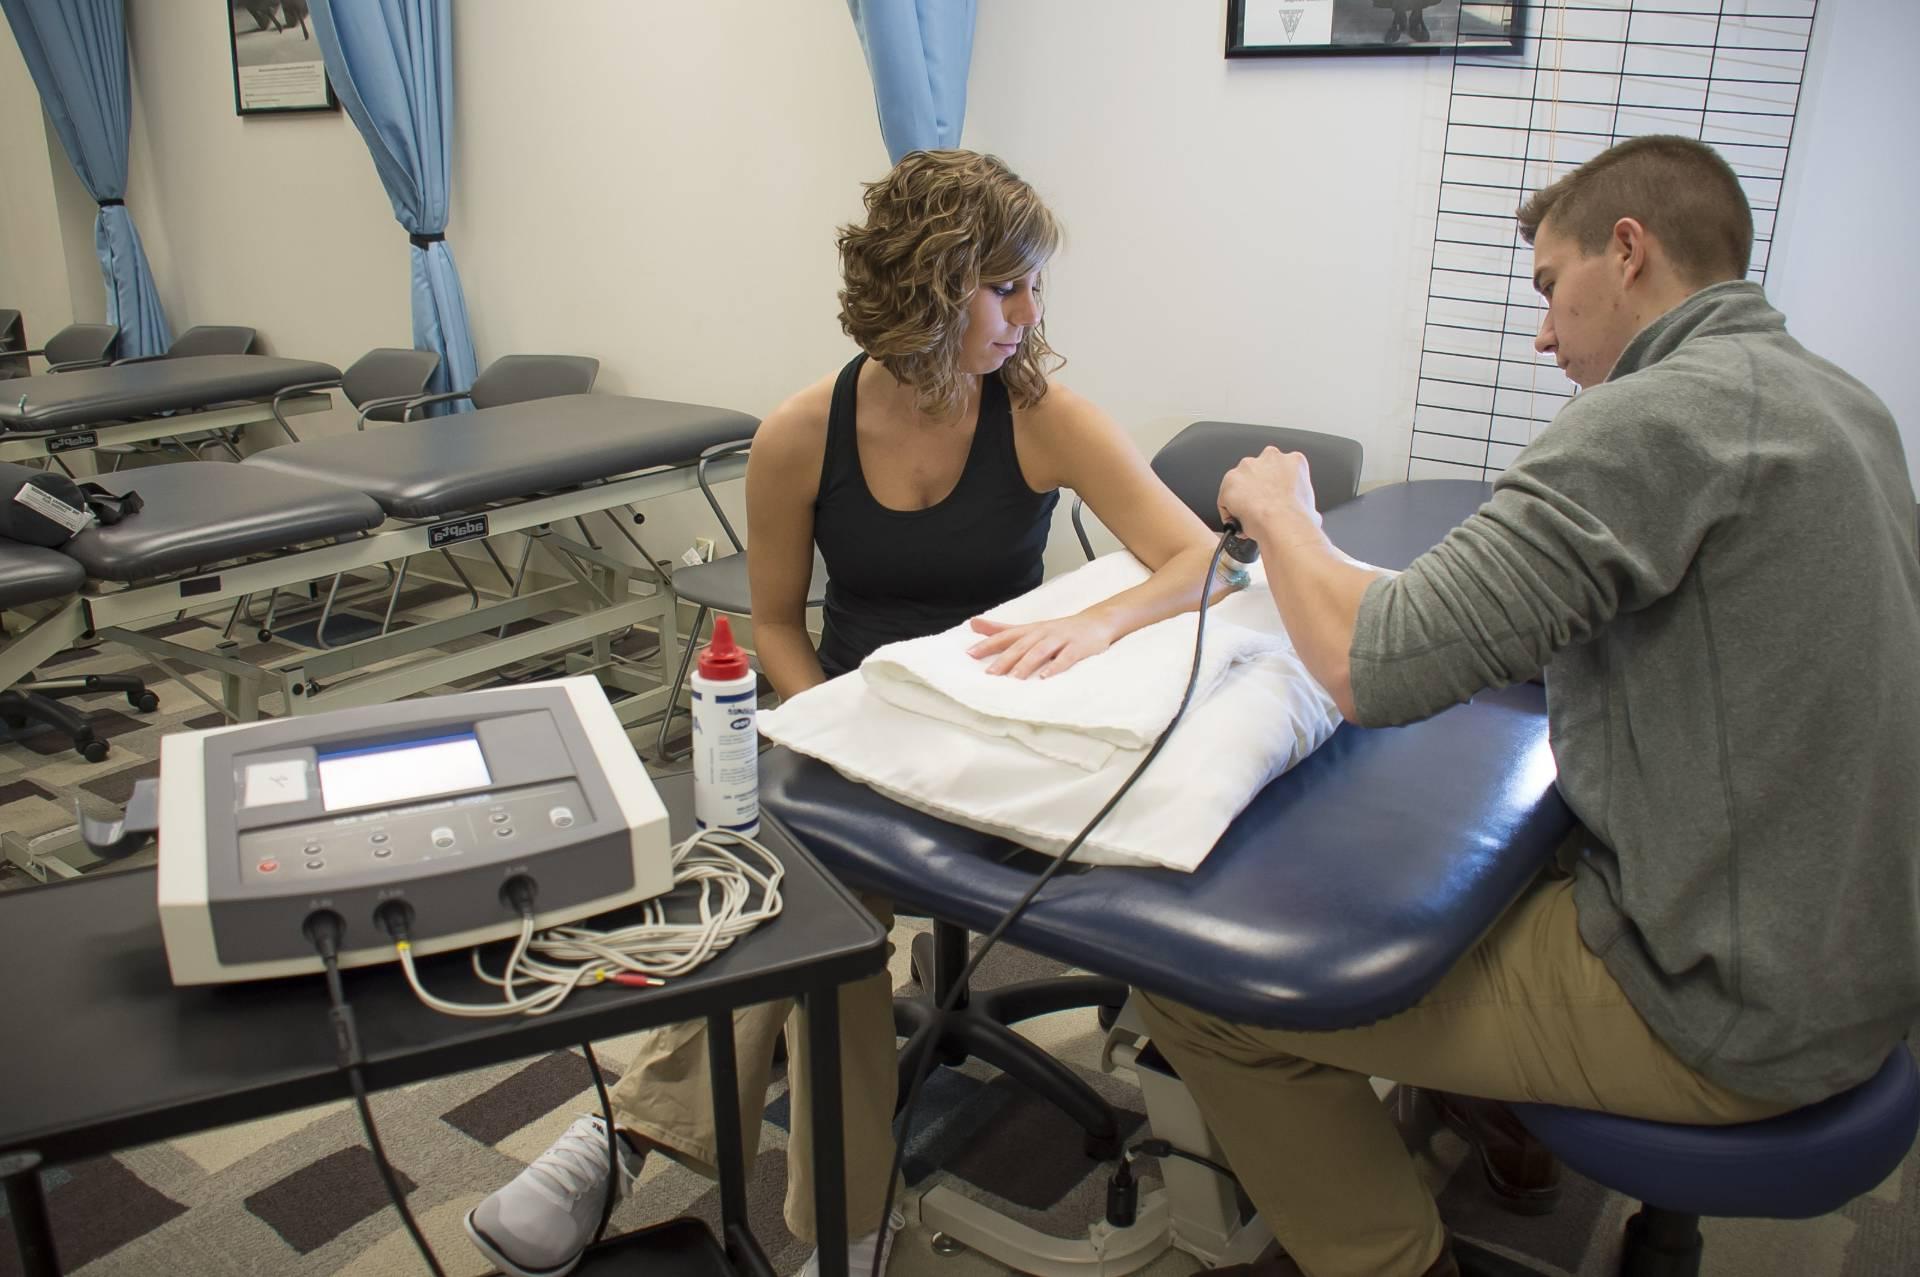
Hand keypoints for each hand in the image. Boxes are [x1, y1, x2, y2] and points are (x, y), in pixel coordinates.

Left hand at [966, 611, 1117, 678]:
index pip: (1006, 636)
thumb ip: (1001, 629)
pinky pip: (1066, 658)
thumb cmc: (1058, 629)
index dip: (988, 644)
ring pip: (1040, 651)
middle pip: (1021, 645)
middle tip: (989, 674)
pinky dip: (1056, 666)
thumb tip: (972, 623)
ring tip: (1013, 679)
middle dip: (1004, 659)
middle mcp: (1043, 632)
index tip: (970, 654)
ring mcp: (1061, 639)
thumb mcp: (1029, 628)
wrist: (1096, 621)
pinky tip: (1046, 677)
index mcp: (1030, 629)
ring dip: (1026, 664)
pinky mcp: (1078, 647)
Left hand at [1217, 447, 1322, 549]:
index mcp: (1294, 461)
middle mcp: (1270, 457)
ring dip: (1242, 497)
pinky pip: (1225, 498)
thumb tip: (1307, 516)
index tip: (1275, 499)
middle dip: (1258, 487)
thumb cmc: (1297, 517)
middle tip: (1261, 507)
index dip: (1276, 487)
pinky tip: (1239, 523)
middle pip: (1258, 471)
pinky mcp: (1230, 480)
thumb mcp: (1312, 507)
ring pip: (1240, 483)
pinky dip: (1229, 510)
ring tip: (1249, 517)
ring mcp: (1248, 467)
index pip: (1281, 469)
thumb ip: (1304, 503)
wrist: (1282, 523)